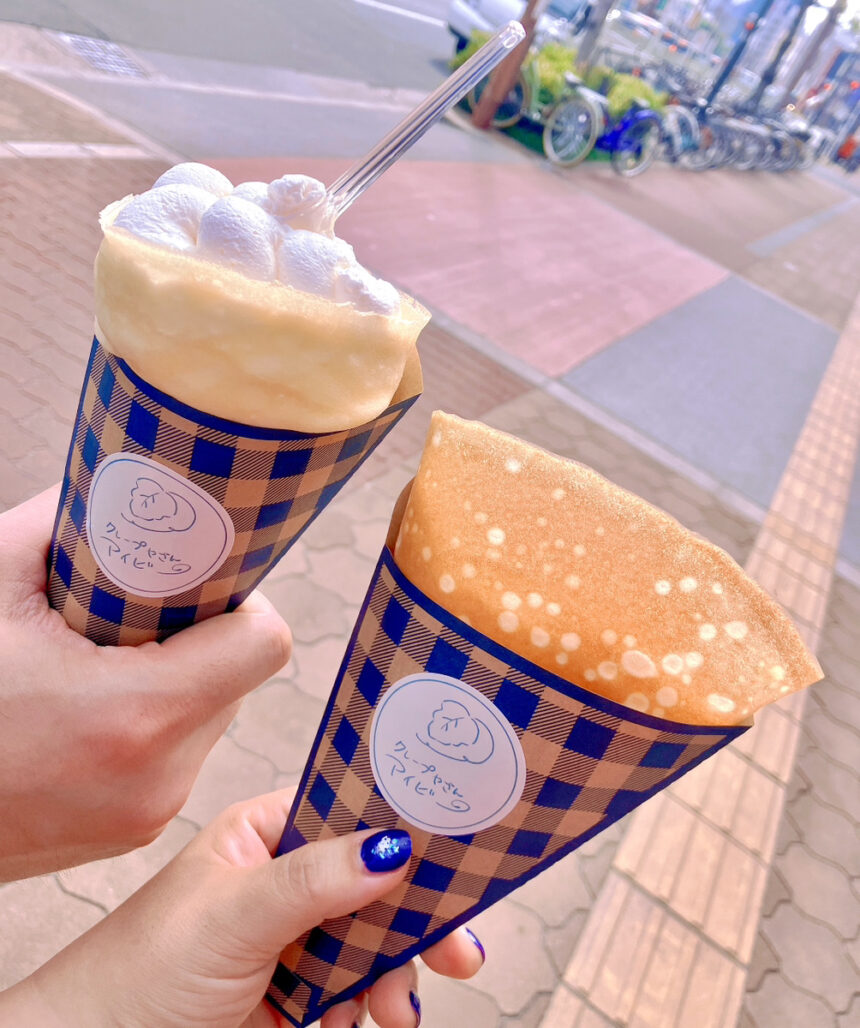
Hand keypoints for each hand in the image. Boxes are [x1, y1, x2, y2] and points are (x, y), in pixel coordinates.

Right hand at [0, 486, 291, 880]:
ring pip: (213, 716)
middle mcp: (157, 776)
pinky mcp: (136, 830)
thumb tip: (115, 487)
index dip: (240, 600)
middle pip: (240, 677)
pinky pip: (180, 754)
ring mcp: (149, 813)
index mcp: (133, 715)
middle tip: (141, 615)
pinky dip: (156, 723)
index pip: (264, 643)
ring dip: (181, 682)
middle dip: (203, 637)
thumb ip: (57, 525)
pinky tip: (96, 709)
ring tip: (108, 666)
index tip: (198, 584)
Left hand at [2, 789, 484, 1026]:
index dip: (402, 831)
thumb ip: (312, 881)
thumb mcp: (231, 917)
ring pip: (372, 943)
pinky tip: (344, 1022)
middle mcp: (283, 881)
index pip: (349, 814)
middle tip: (457, 950)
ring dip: (390, 976)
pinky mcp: (297, 993)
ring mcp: (293, 939)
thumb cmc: (138, 976)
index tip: (453, 852)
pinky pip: (356, 991)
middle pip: (374, 885)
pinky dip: (362, 1009)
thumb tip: (391, 847)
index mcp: (263, 836)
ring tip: (391, 1011)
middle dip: (412, 921)